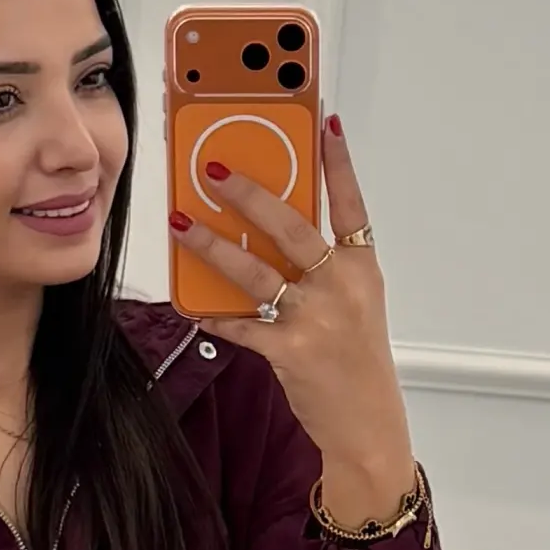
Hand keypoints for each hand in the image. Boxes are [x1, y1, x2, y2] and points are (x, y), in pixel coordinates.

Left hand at [167, 114, 419, 522]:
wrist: (368, 426)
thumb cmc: (357, 362)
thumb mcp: (354, 304)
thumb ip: (320, 267)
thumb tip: (266, 232)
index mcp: (361, 268)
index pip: (351, 204)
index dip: (338, 162)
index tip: (324, 122)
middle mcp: (342, 287)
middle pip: (291, 227)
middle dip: (248, 194)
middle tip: (213, 168)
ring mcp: (316, 319)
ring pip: (256, 271)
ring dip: (213, 245)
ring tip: (181, 223)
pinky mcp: (290, 351)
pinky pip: (241, 325)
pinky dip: (213, 315)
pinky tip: (192, 306)